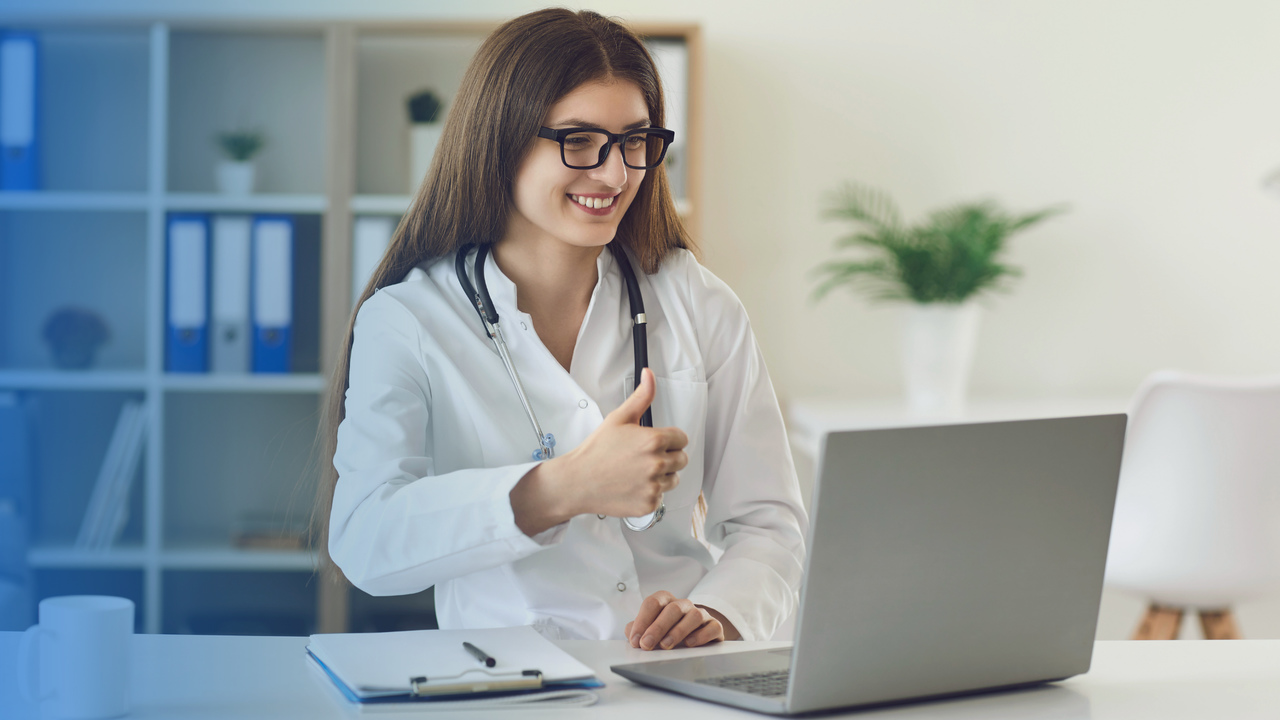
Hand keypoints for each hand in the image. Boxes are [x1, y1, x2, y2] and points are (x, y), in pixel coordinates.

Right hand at [516, 369, 687, 529]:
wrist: (577, 481)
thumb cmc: (596, 451)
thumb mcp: (618, 418)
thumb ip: (641, 396)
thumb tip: (649, 375)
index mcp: (653, 441)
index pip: (682, 439)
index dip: (669, 439)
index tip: (655, 443)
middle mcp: (657, 464)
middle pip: (682, 459)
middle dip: (668, 457)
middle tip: (644, 457)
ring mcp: (654, 486)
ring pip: (673, 479)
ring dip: (662, 476)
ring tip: (638, 472)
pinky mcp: (649, 504)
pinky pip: (661, 497)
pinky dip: (650, 493)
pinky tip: (633, 486)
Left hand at [625, 591, 739, 649]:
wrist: (697, 632)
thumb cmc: (668, 630)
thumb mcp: (650, 628)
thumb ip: (637, 629)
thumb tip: (631, 635)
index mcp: (666, 601)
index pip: (653, 603)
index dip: (642, 621)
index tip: (635, 640)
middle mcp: (683, 605)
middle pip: (672, 609)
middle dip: (657, 627)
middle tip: (647, 645)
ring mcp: (701, 614)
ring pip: (694, 616)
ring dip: (678, 631)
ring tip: (666, 645)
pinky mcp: (714, 626)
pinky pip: (712, 627)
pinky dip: (701, 635)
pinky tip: (689, 644)